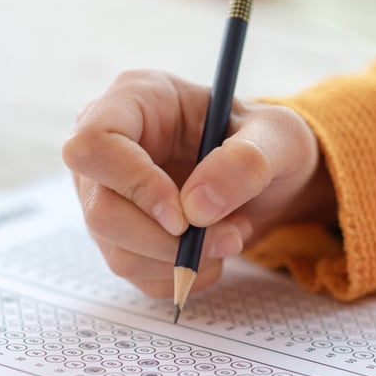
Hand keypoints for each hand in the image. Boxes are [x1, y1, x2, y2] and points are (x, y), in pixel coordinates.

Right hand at [64, 71, 336, 298]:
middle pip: (101, 210)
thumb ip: (246, 162)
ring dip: (182, 260)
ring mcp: (108, 196)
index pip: (94, 143)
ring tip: (231, 236)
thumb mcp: (280, 138)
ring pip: (118, 251)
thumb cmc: (267, 143)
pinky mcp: (119, 236)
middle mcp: (110, 149)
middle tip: (227, 237)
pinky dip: (181, 275)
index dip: (134, 184)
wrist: (270, 179)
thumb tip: (197, 208)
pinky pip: (136, 273)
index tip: (184, 215)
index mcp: (137, 100)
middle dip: (167, 239)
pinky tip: (211, 251)